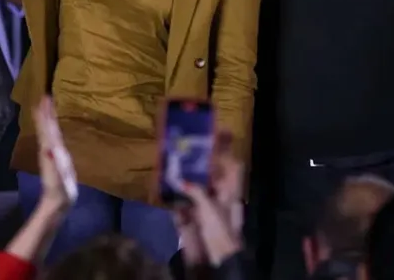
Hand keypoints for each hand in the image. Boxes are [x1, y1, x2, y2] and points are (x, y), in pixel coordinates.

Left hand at [33, 96, 76, 213]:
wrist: (57, 203)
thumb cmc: (59, 191)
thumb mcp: (57, 178)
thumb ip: (54, 164)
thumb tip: (49, 148)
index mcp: (49, 150)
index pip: (46, 128)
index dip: (45, 114)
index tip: (44, 98)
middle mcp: (48, 148)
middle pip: (45, 127)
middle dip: (45, 112)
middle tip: (44, 96)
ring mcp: (51, 153)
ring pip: (48, 130)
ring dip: (47, 118)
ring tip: (47, 106)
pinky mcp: (56, 157)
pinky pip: (53, 137)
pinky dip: (52, 128)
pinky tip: (55, 126)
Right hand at [175, 133, 244, 267]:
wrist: (216, 262)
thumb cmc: (220, 231)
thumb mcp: (211, 207)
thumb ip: (196, 191)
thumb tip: (180, 179)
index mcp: (229, 191)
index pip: (230, 164)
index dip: (226, 148)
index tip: (220, 130)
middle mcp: (216, 195)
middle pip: (209, 172)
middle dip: (199, 158)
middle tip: (187, 139)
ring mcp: (202, 207)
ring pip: (192, 185)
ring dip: (182, 174)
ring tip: (171, 157)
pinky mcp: (188, 219)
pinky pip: (178, 203)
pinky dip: (171, 196)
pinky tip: (163, 184)